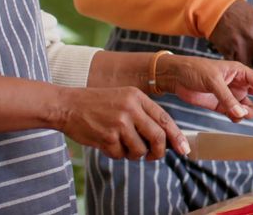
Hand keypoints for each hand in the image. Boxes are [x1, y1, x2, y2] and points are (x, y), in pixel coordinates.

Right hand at [54, 86, 187, 160]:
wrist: (67, 106)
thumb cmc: (97, 104)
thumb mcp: (124, 99)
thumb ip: (143, 114)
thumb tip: (164, 137)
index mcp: (137, 97)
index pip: (165, 119)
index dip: (177, 136)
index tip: (184, 149)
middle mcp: (130, 109)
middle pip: (157, 137)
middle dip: (159, 151)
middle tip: (154, 155)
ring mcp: (118, 123)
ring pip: (140, 150)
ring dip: (134, 154)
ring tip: (123, 146)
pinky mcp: (106, 137)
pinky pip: (120, 155)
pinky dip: (117, 154)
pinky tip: (108, 144)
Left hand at [157, 56, 252, 121]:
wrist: (175, 77)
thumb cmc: (194, 70)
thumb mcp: (213, 81)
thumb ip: (228, 98)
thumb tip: (241, 113)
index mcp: (240, 70)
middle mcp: (239, 82)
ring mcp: (231, 94)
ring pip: (250, 106)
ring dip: (249, 112)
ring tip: (239, 112)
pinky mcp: (222, 104)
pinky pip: (236, 113)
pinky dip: (237, 116)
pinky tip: (232, 115)